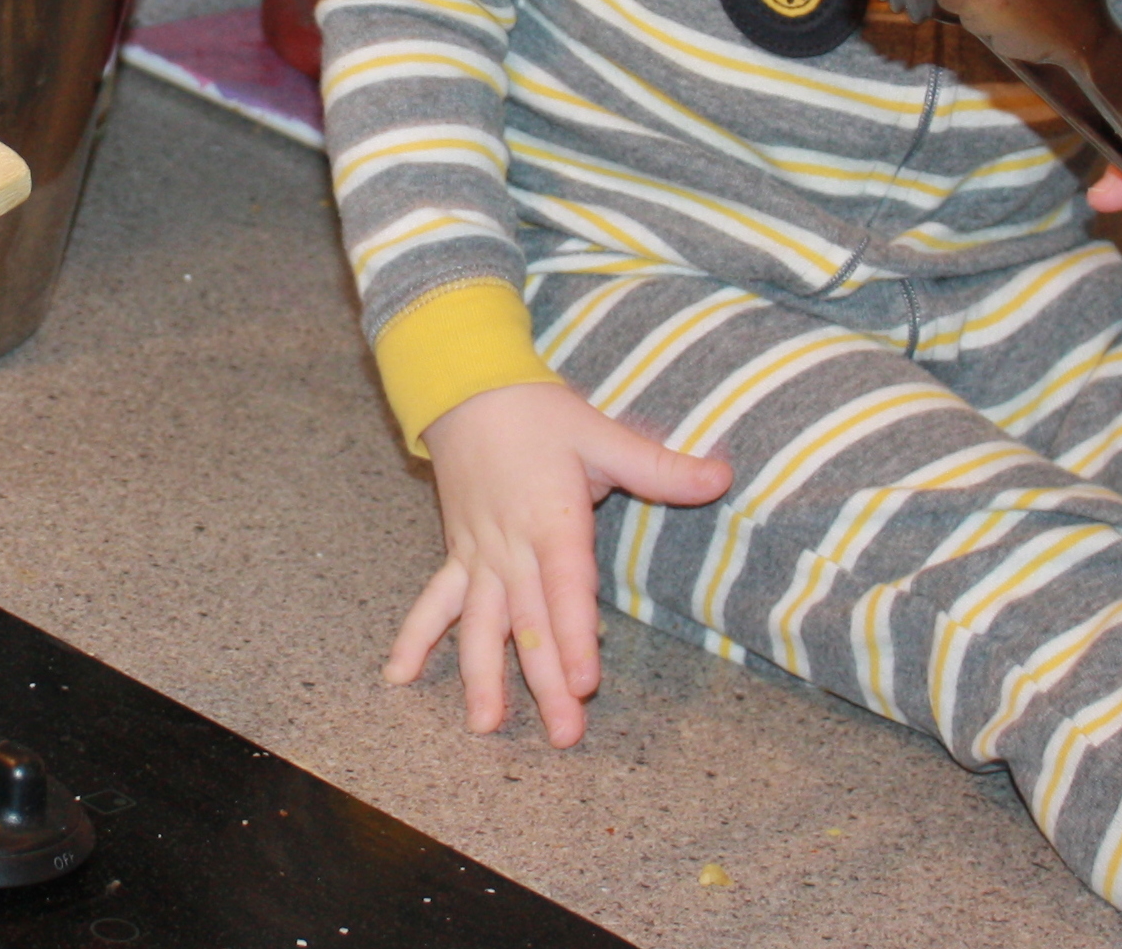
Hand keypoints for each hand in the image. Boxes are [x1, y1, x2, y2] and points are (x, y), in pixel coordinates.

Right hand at [388, 380, 731, 746]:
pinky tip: (399, 676)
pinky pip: (435, 601)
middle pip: (529, 622)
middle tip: (563, 732)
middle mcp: (511, 547)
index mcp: (551, 521)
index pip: (566, 588)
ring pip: (480, 624)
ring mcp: (479, 555)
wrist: (468, 389)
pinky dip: (416, 637)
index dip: (575, 636)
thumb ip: (660, 466)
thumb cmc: (539, 414)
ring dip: (481, 675)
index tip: (583, 683)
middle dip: (545, 681)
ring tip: (485, 725)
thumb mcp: (602, 433)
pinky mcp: (458, 554)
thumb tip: (722, 476)